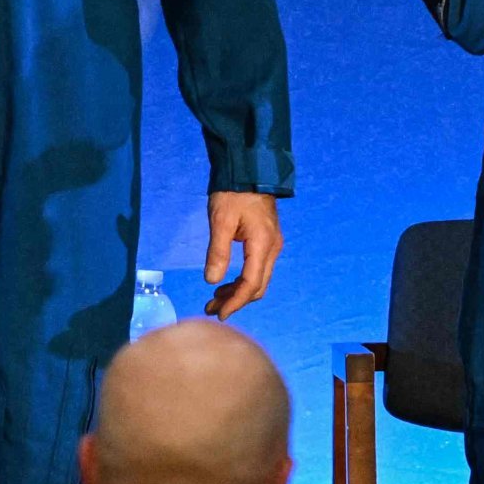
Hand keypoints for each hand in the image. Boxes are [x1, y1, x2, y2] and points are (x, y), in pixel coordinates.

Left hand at [204, 192, 282, 314]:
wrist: (249, 170)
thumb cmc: (233, 193)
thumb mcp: (221, 221)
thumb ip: (218, 252)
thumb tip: (211, 280)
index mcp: (262, 244)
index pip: (251, 284)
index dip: (235, 302)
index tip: (219, 313)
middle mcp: (272, 248)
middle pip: (258, 286)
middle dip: (236, 301)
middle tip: (211, 308)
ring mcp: (272, 244)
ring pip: (258, 279)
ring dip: (238, 292)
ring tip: (215, 298)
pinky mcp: (267, 241)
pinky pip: (258, 269)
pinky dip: (242, 280)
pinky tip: (226, 282)